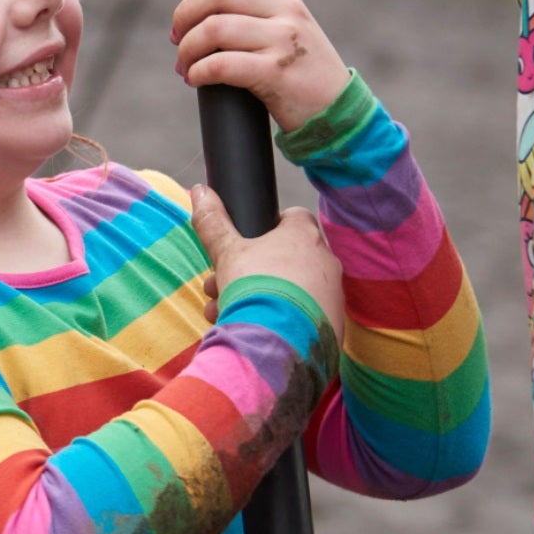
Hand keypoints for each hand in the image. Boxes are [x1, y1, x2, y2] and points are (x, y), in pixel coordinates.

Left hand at [171, 0, 352, 131]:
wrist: (337, 115)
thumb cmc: (302, 76)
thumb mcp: (293, 32)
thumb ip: (261, 14)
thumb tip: (203, 12)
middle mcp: (288, 12)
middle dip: (185, 13)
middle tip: (176, 37)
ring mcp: (283, 41)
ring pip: (214, 27)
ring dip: (187, 48)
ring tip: (184, 67)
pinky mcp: (275, 73)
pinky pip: (221, 63)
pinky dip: (198, 71)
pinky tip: (195, 80)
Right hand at [191, 187, 342, 321]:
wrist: (278, 343)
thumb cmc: (255, 289)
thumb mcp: (226, 253)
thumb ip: (213, 222)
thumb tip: (200, 191)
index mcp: (304, 236)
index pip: (293, 217)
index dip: (268, 227)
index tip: (247, 244)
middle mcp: (326, 262)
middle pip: (286, 259)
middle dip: (252, 273)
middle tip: (224, 288)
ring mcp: (333, 295)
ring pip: (294, 291)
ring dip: (263, 299)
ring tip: (231, 314)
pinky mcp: (333, 325)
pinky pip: (305, 318)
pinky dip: (283, 323)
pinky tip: (259, 333)